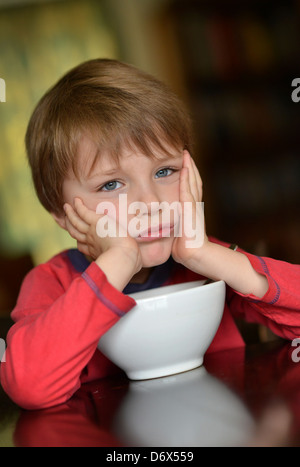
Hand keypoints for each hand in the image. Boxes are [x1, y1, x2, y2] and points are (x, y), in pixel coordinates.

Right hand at [63, 198, 142, 287]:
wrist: (124, 257)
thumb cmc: (128, 263)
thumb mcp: (126, 262)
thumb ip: (129, 261)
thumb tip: (137, 264)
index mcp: (96, 251)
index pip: (82, 245)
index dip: (79, 241)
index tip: (77, 238)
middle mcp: (91, 241)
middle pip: (75, 232)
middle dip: (70, 226)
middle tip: (66, 220)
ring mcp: (91, 231)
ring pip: (76, 222)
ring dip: (70, 214)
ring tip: (66, 207)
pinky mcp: (95, 222)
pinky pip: (83, 212)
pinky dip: (78, 206)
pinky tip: (76, 200)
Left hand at [171, 151, 207, 267]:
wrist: (196, 255)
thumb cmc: (186, 248)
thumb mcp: (177, 233)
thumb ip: (172, 226)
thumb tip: (162, 227)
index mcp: (192, 210)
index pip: (191, 188)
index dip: (188, 176)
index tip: (184, 165)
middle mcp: (195, 205)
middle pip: (194, 180)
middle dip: (190, 167)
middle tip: (185, 153)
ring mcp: (194, 206)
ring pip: (193, 181)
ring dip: (189, 167)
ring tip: (185, 154)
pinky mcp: (190, 209)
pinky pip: (188, 189)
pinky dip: (187, 178)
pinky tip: (184, 168)